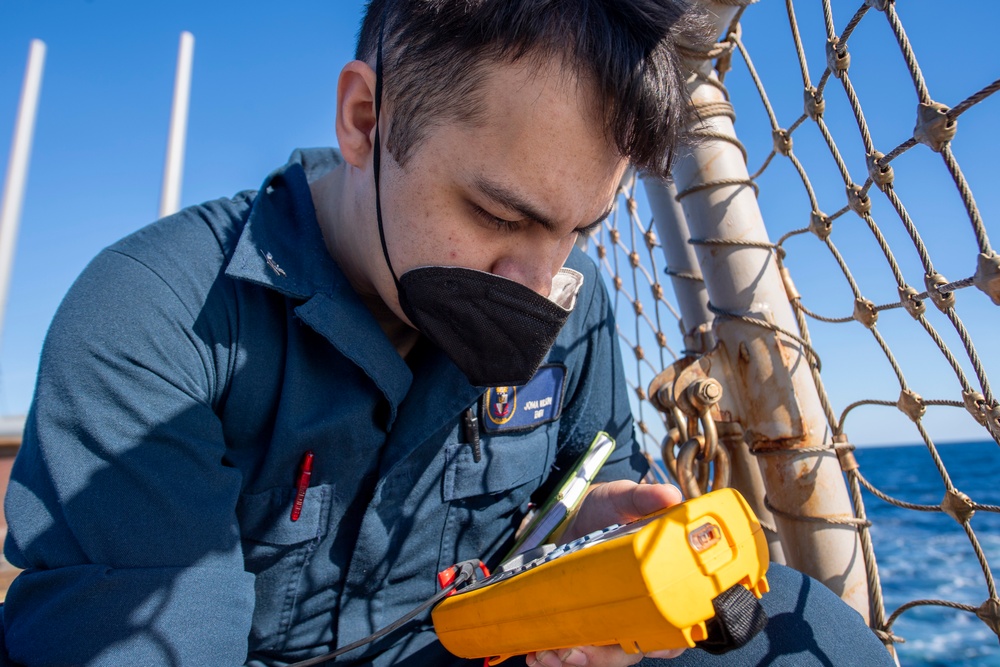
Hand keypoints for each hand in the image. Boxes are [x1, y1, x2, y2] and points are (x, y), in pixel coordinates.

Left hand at [525, 481, 685, 665]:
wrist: (571, 511)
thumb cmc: (607, 507)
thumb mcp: (623, 497)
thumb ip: (644, 497)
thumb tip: (670, 495)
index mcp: (658, 586)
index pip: (674, 625)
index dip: (667, 641)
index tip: (651, 646)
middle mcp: (636, 608)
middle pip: (631, 649)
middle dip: (603, 658)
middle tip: (574, 653)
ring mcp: (607, 616)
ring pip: (600, 654)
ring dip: (575, 661)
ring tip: (548, 657)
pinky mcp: (580, 618)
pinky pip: (573, 647)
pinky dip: (555, 656)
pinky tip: (537, 655)